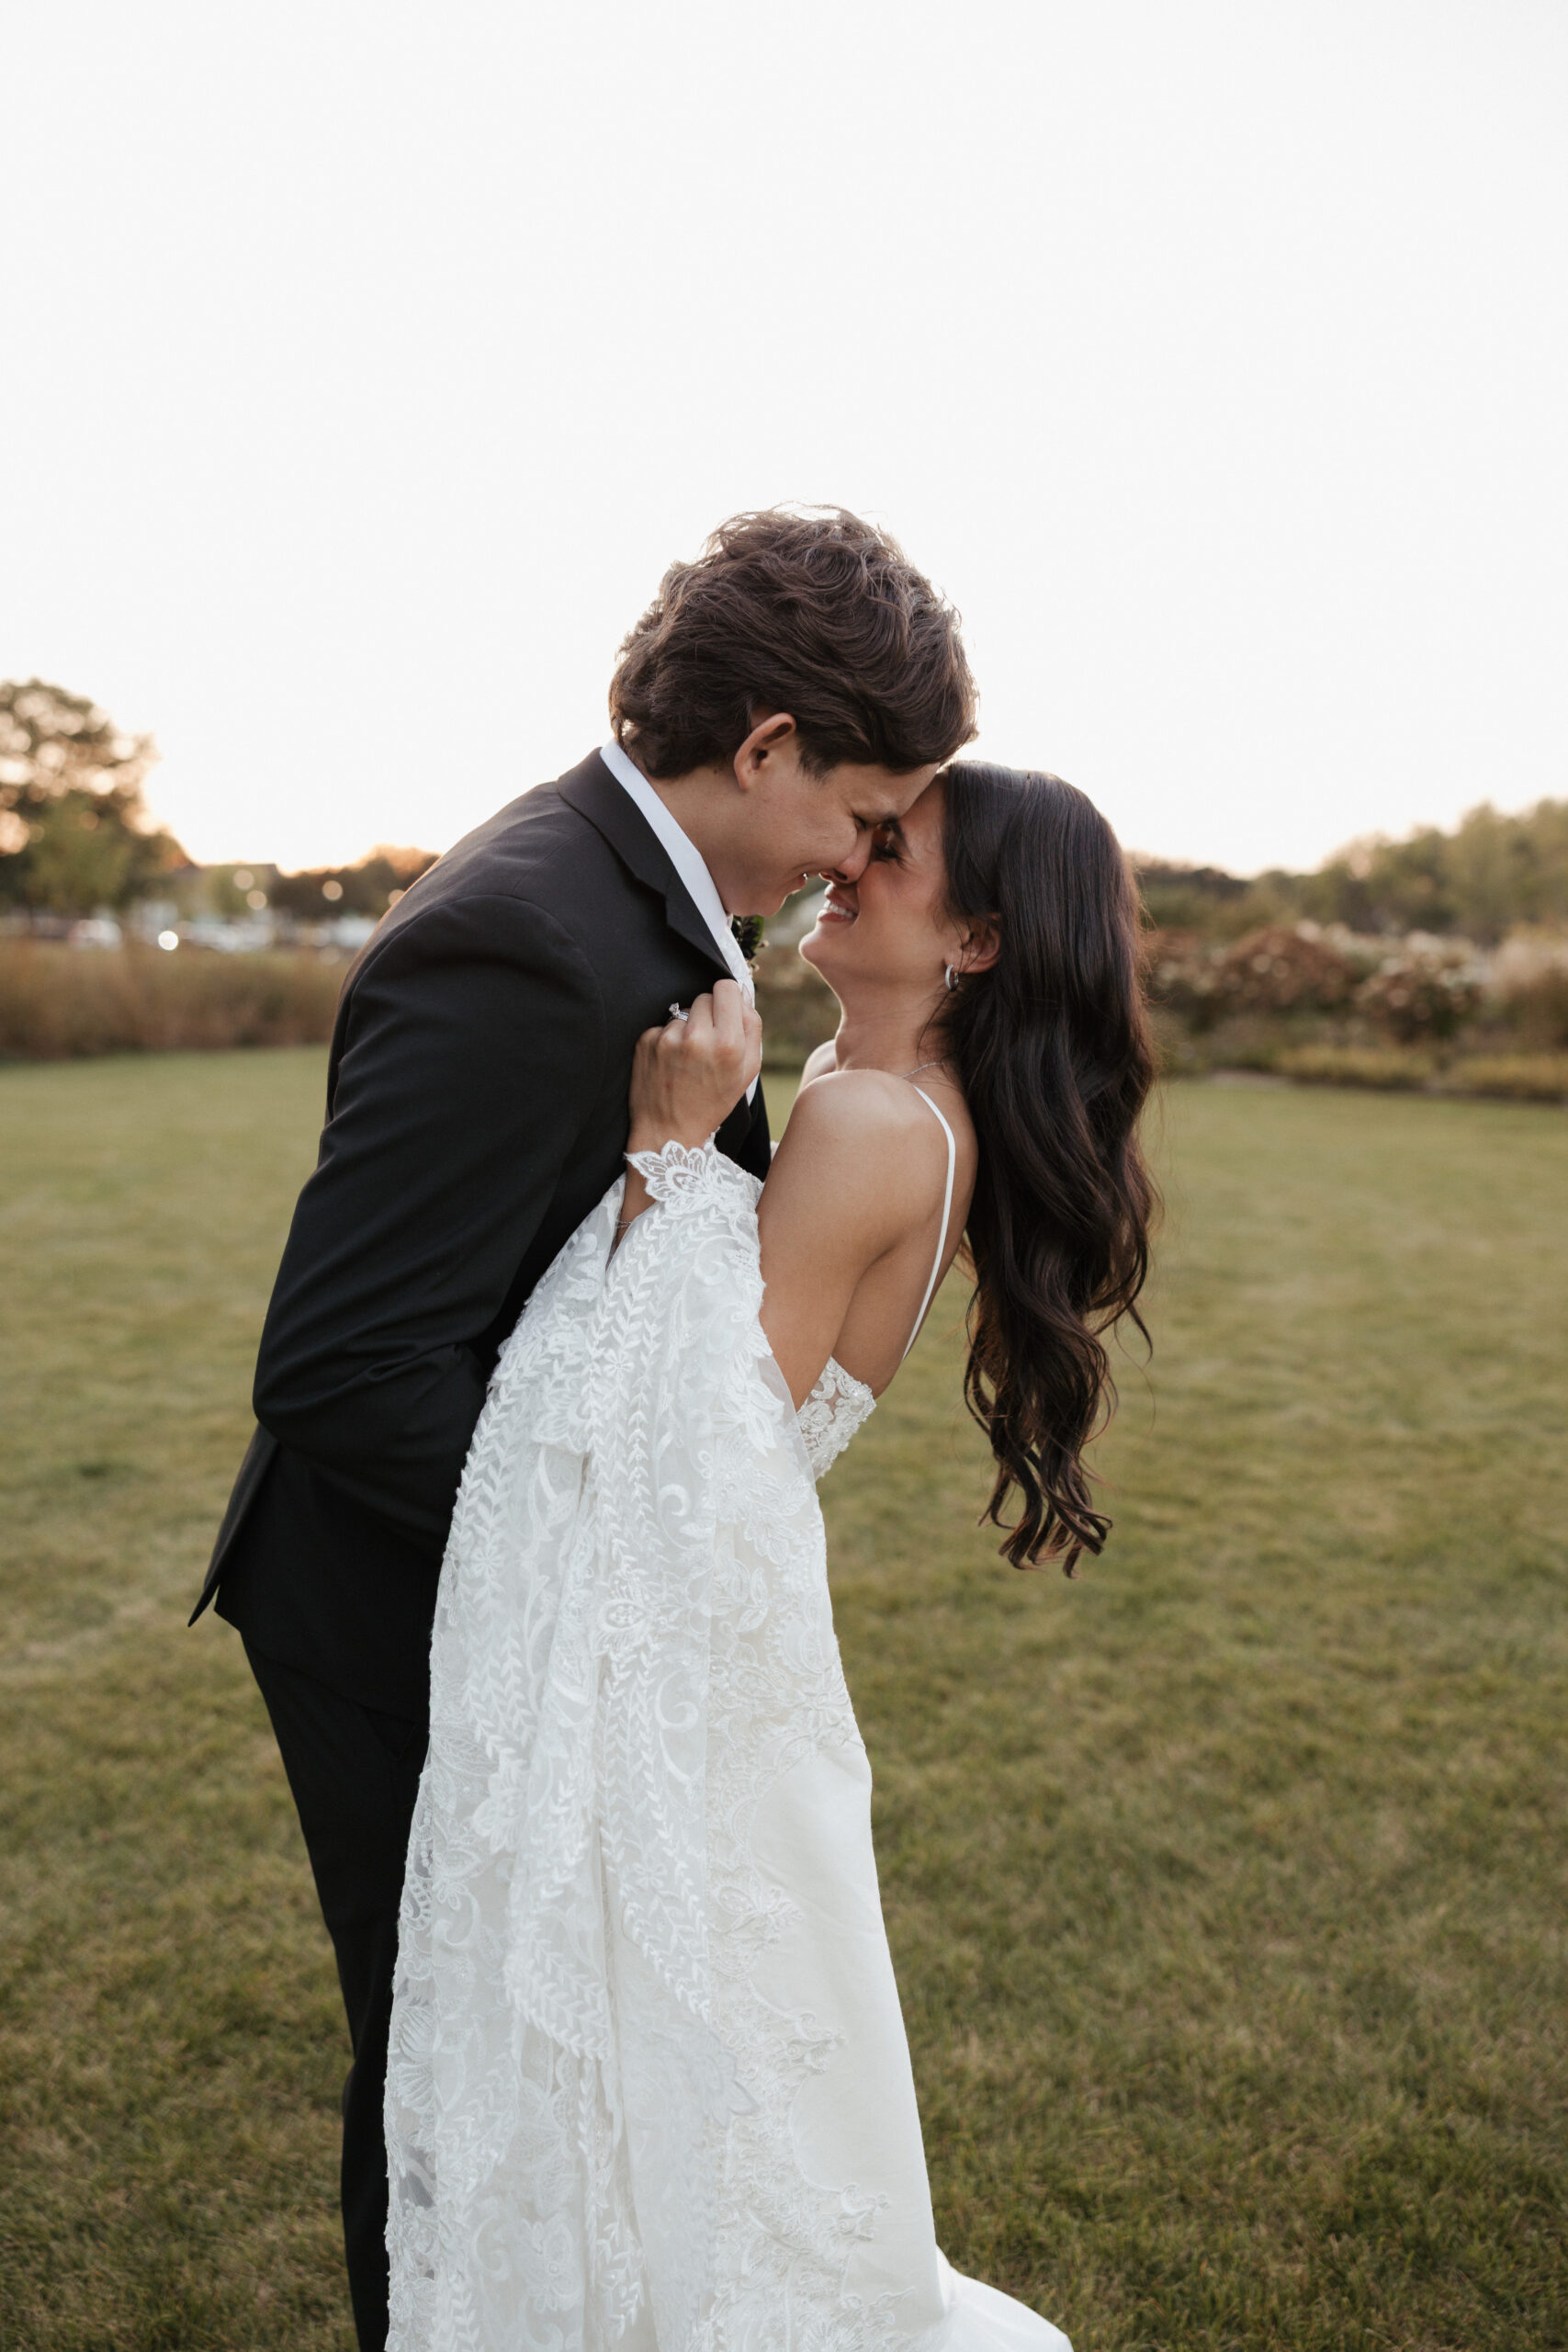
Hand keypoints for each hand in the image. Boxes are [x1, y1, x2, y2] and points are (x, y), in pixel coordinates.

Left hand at [627, 981, 762, 1153]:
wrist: (668, 1130)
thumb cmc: (712, 1101)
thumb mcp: (748, 1071)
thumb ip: (751, 1027)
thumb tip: (742, 993)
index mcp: (728, 1044)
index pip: (727, 987)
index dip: (728, 999)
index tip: (725, 1013)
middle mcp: (697, 1037)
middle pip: (705, 996)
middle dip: (708, 1014)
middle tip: (708, 1042)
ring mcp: (668, 1038)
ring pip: (683, 1011)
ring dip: (687, 1027)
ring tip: (687, 1058)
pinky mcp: (646, 1041)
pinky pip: (663, 1025)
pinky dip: (668, 1039)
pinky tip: (670, 1062)